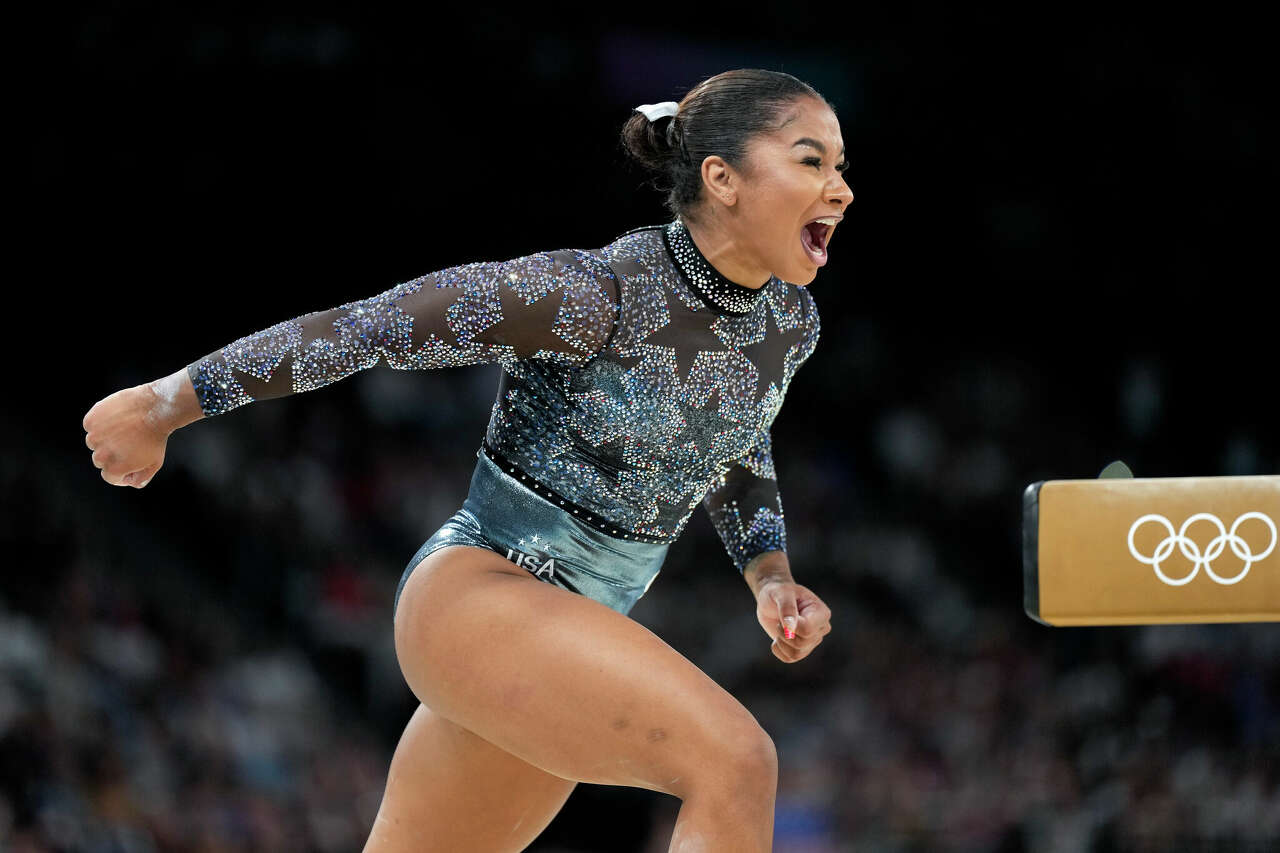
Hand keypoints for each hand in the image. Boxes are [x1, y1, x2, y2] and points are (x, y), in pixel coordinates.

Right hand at [83, 370, 198, 487]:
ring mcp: (94, 437)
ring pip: (94, 441)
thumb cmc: (156, 436)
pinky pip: (91, 425)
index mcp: (114, 468)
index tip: (130, 461)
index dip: (122, 470)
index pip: (109, 476)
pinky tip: (116, 418)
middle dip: (113, 453)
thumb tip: (129, 482)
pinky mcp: (91, 420)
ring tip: (123, 428)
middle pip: (100, 460)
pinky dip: (100, 422)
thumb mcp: (155, 463)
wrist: (155, 408)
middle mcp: (101, 455)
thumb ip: (141, 477)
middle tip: (129, 441)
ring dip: (105, 437)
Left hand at [755, 579, 831, 662]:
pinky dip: (778, 649)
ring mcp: (813, 640)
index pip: (807, 630)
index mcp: (822, 613)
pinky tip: (778, 638)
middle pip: (802, 643)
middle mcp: (821, 628)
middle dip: (784, 633)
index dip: (790, 626)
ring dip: (781, 642)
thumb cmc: (778, 593)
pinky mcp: (802, 650)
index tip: (783, 614)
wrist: (771, 600)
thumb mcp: (781, 593)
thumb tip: (790, 628)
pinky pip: (789, 659)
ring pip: (796, 653)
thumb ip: (786, 608)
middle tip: (780, 621)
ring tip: (780, 627)